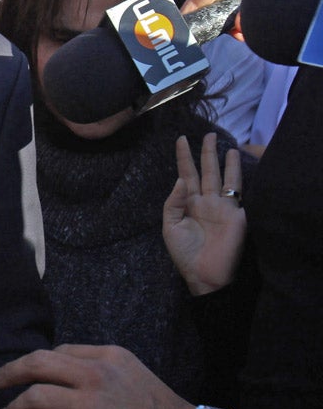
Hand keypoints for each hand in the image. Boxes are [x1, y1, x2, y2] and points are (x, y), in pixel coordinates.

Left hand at [0, 345, 191, 408]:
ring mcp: (90, 406)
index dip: (32, 364)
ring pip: (35, 397)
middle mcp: (96, 375)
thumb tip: (56, 362)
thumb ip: (96, 361)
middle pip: (37, 364)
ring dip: (13, 408)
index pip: (56, 353)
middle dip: (7, 373)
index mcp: (106, 356)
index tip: (19, 373)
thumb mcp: (131, 370)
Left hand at [163, 134, 246, 294]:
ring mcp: (223, 208)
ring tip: (228, 146)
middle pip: (208, 171)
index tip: (181, 139)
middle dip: (207, 152)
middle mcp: (206, 201)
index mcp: (188, 202)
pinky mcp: (237, 216)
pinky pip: (238, 194)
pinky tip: (238, 166)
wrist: (203, 275)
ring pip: (226, 178)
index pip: (187, 174)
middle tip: (208, 133)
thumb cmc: (184, 252)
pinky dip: (238, 180)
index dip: (184, 157)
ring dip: (227, 162)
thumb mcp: (170, 226)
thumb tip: (181, 179)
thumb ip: (173, 202)